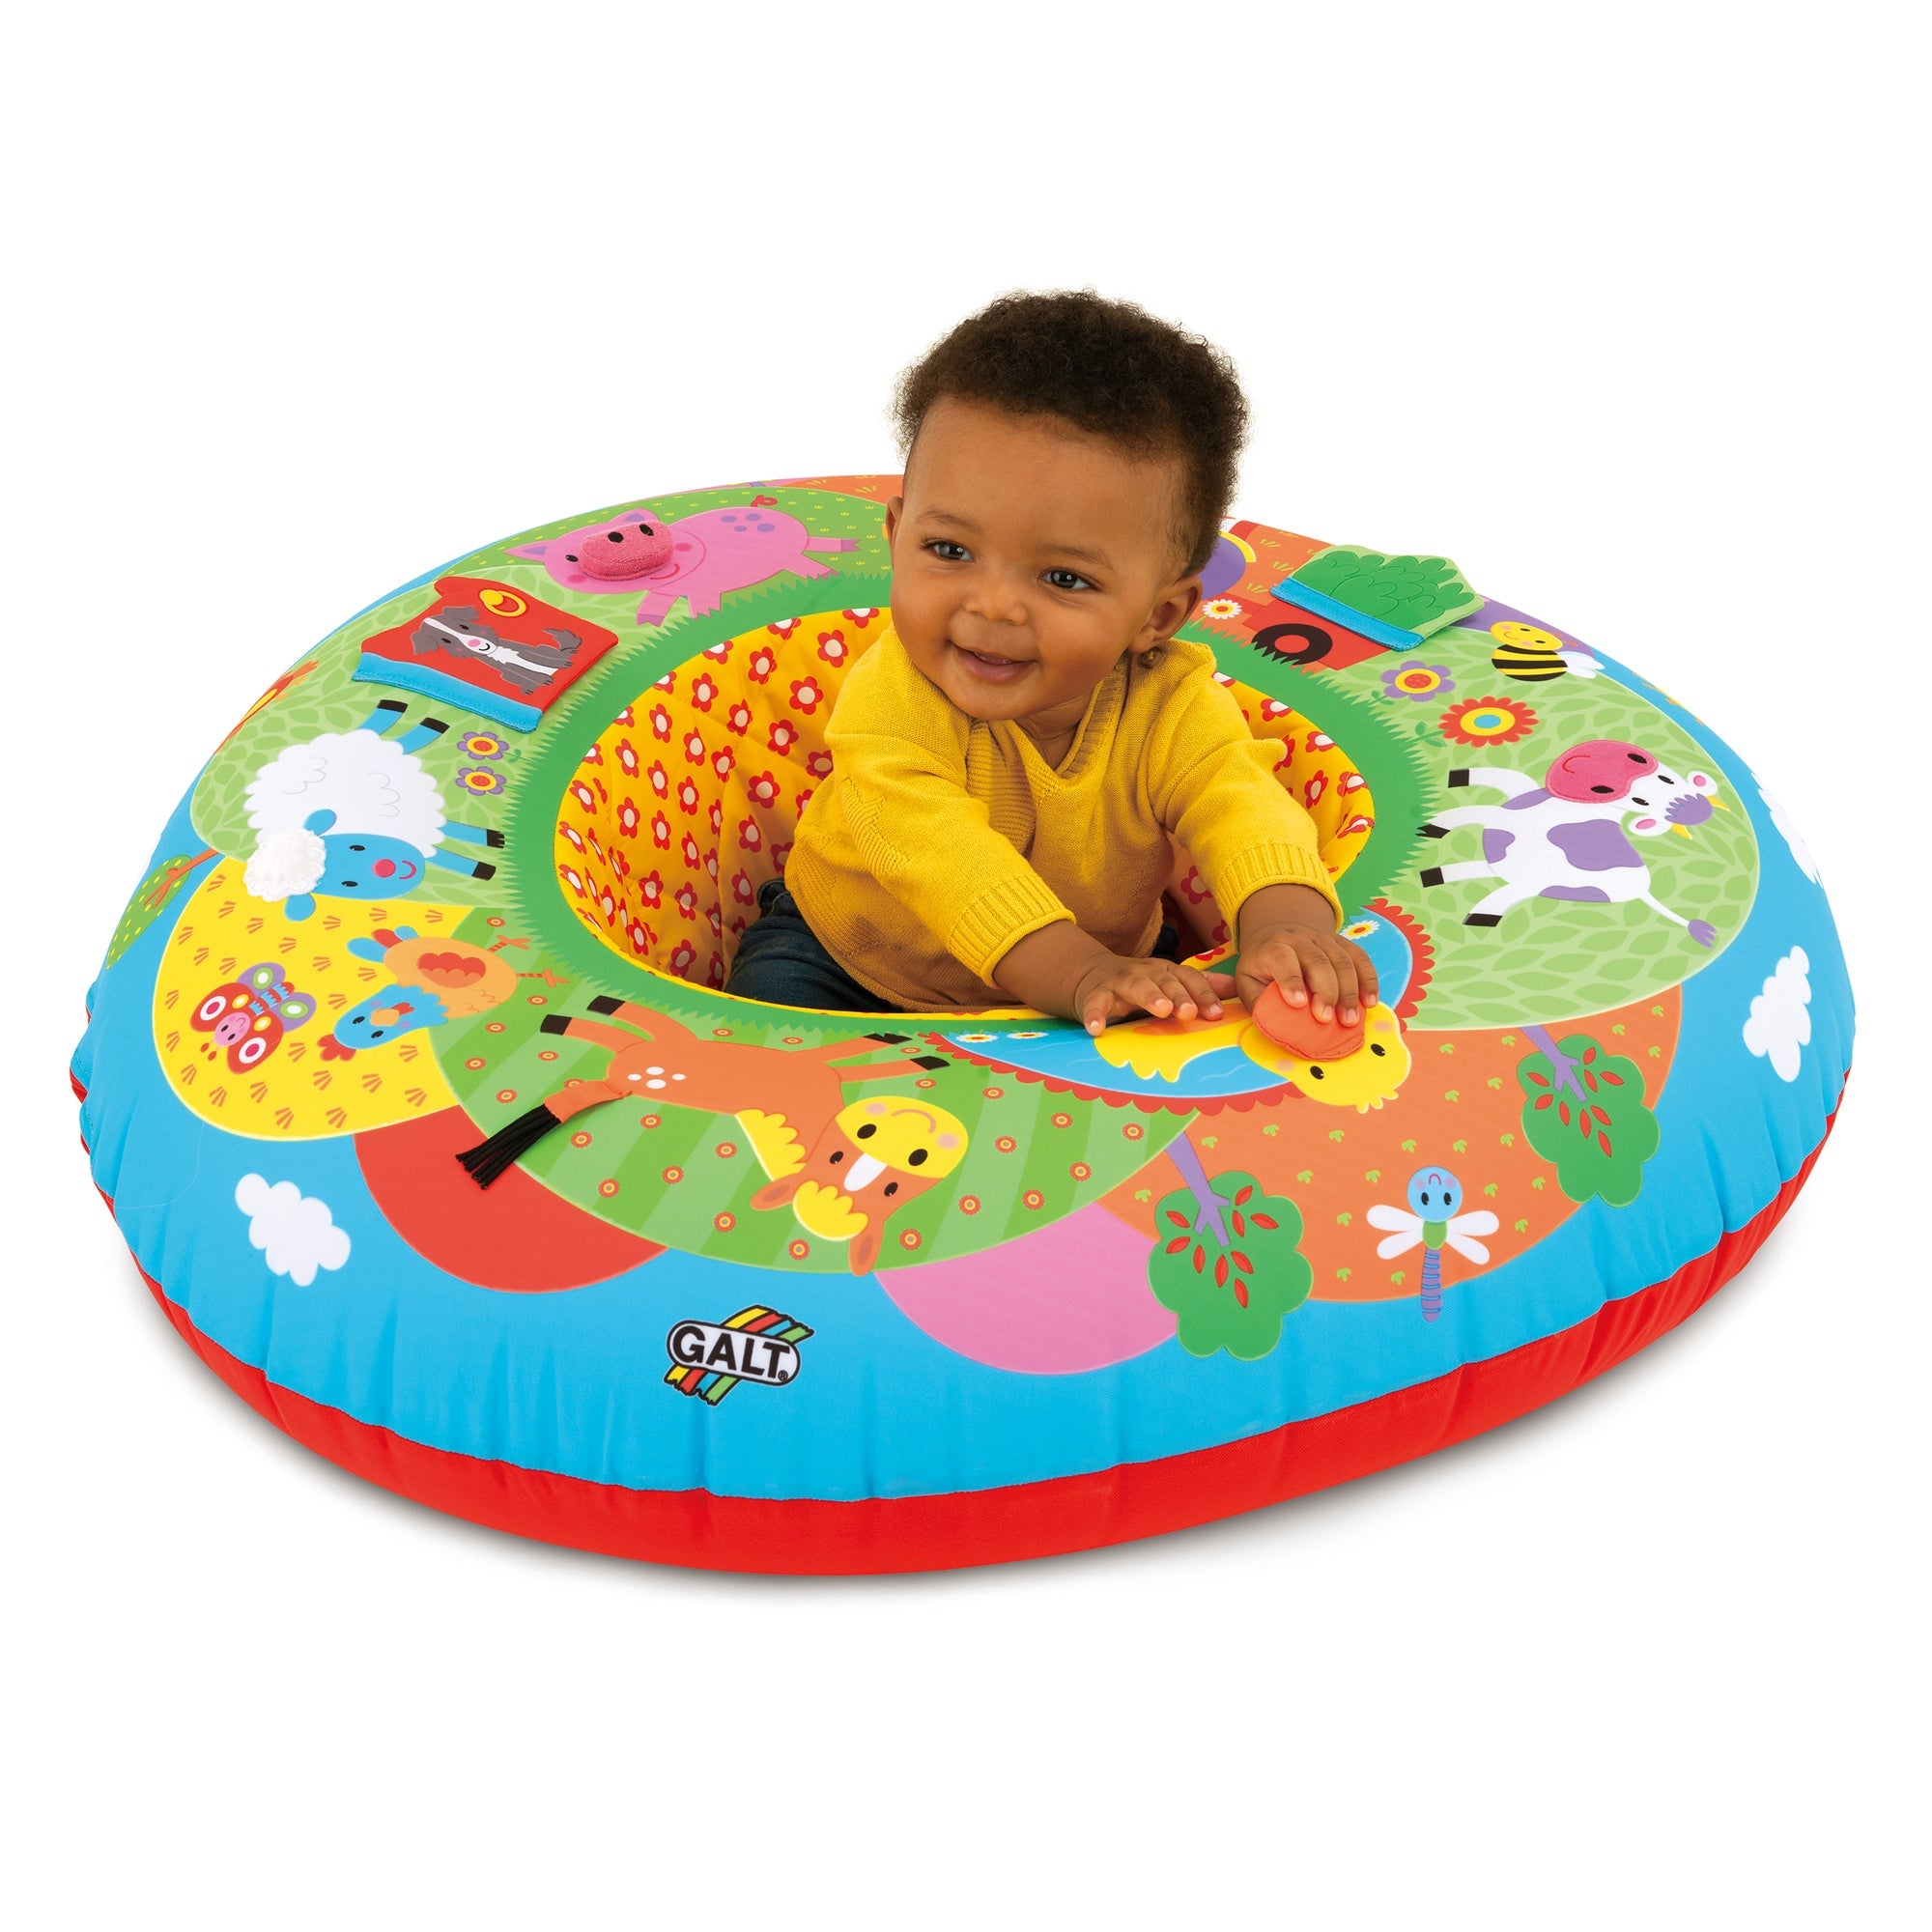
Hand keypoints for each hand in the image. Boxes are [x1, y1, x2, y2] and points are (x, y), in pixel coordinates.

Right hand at [1071, 953, 1236, 1036]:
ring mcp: (1119, 982)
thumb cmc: (1140, 985)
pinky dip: (1095, 1015)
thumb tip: (1236, 988)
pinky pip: (1095, 1003)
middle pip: (1165, 981)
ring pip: (1135, 986)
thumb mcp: (1169, 982)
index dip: (1202, 994)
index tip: (1215, 1014)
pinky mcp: (1095, 993)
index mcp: (1166, 971)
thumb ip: (1200, 986)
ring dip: (1149, 996)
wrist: (1091, 974)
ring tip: (1160, 1010)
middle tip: (1188, 1012)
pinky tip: (1097, 1029)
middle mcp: (1145, 972)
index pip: (1189, 979)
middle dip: (1178, 995)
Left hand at [1236, 884, 1378, 1024]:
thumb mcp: (1246, 982)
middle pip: (1317, 961)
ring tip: (1351, 1019)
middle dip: (1325, 992)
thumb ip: (1257, 1000)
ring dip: (1349, 991)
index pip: (1282, 958)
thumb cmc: (1262, 967)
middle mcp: (1299, 939)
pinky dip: (1368, 979)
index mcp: (1272, 947)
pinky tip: (1370, 1001)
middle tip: (1327, 1019)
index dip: (1291, 980)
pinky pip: (1359, 957)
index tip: (1298, 1004)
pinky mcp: (1341, 942)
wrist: (1277, 933)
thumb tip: (1275, 1023)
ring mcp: (1322, 938)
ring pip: (1341, 960)